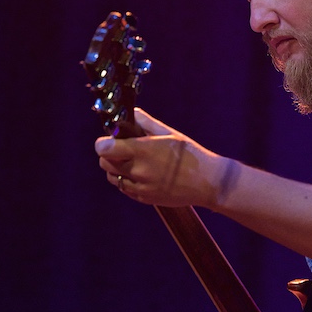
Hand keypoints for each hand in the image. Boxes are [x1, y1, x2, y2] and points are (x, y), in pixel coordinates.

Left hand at [95, 108, 235, 207]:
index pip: (105, 148)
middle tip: (122, 149)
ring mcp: (140, 187)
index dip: (103, 142)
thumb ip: (147, 122)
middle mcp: (138, 171)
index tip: (109, 139)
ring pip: (112, 177)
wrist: (208, 183)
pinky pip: (124, 189)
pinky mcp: (143, 199)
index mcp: (143, 151)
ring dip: (116, 168)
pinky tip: (142, 174)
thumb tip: (132, 112)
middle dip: (109, 154)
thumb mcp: (170, 133)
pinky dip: (127, 180)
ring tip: (133, 162)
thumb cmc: (191, 155)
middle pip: (104, 163)